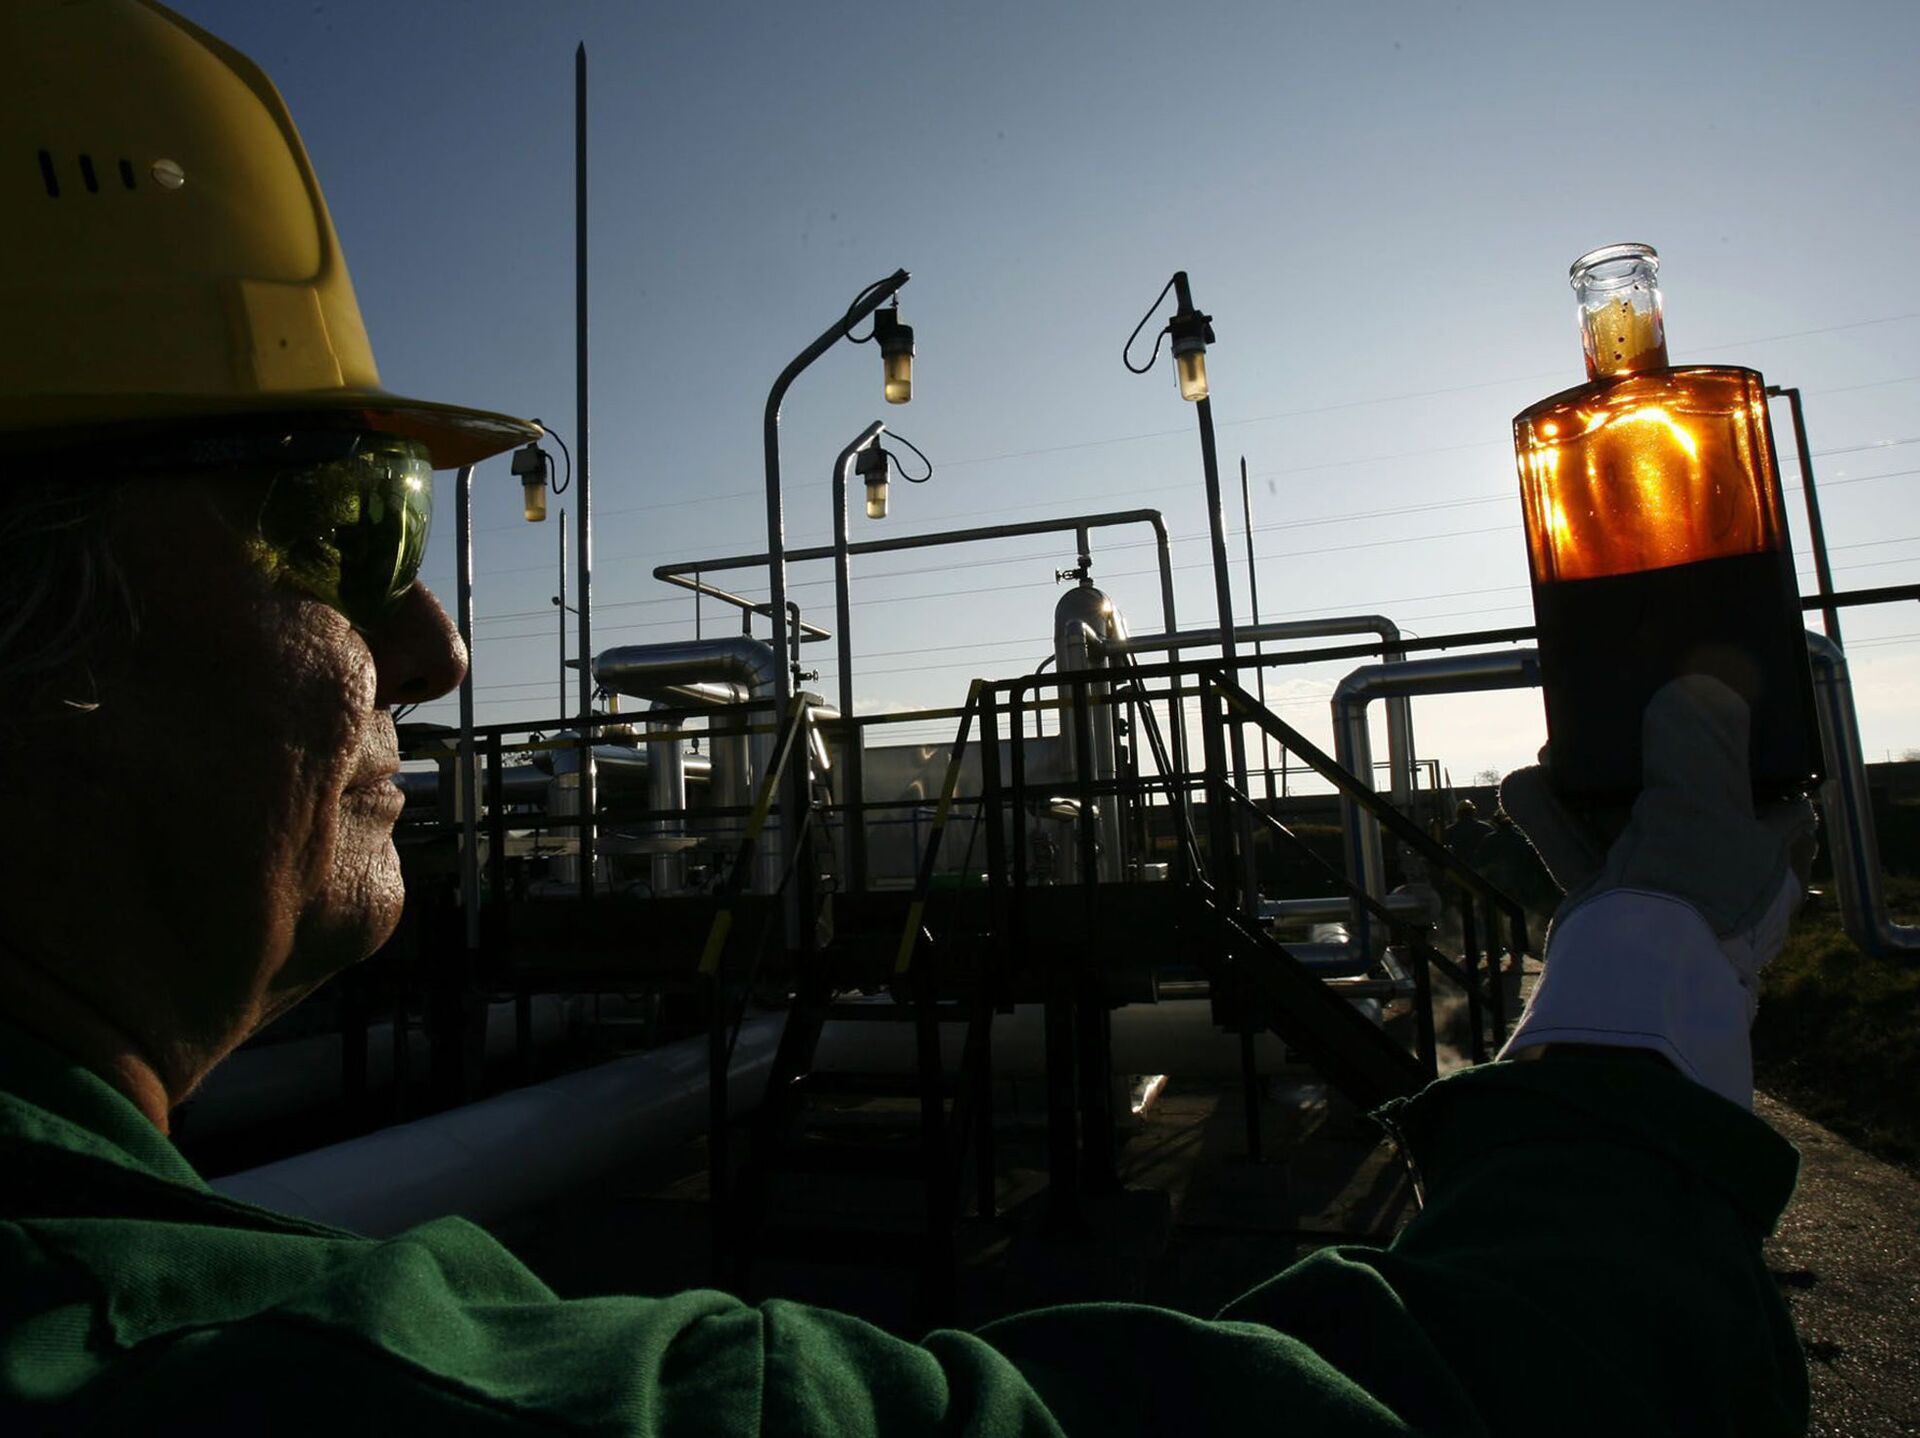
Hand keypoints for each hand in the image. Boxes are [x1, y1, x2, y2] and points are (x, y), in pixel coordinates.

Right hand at [1495, 675, 1817, 1104]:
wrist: (1639, 979)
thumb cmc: (1698, 893)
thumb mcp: (1703, 799)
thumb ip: (1698, 741)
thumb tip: (1689, 691)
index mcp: (1766, 852)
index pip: (1766, 788)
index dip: (1736, 747)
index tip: (1703, 709)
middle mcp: (1718, 872)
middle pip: (1681, 797)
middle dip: (1644, 757)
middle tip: (1619, 718)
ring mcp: (1661, 891)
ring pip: (1620, 821)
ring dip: (1584, 783)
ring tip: (1555, 749)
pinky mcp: (1608, 905)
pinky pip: (1575, 850)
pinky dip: (1547, 818)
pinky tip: (1520, 783)